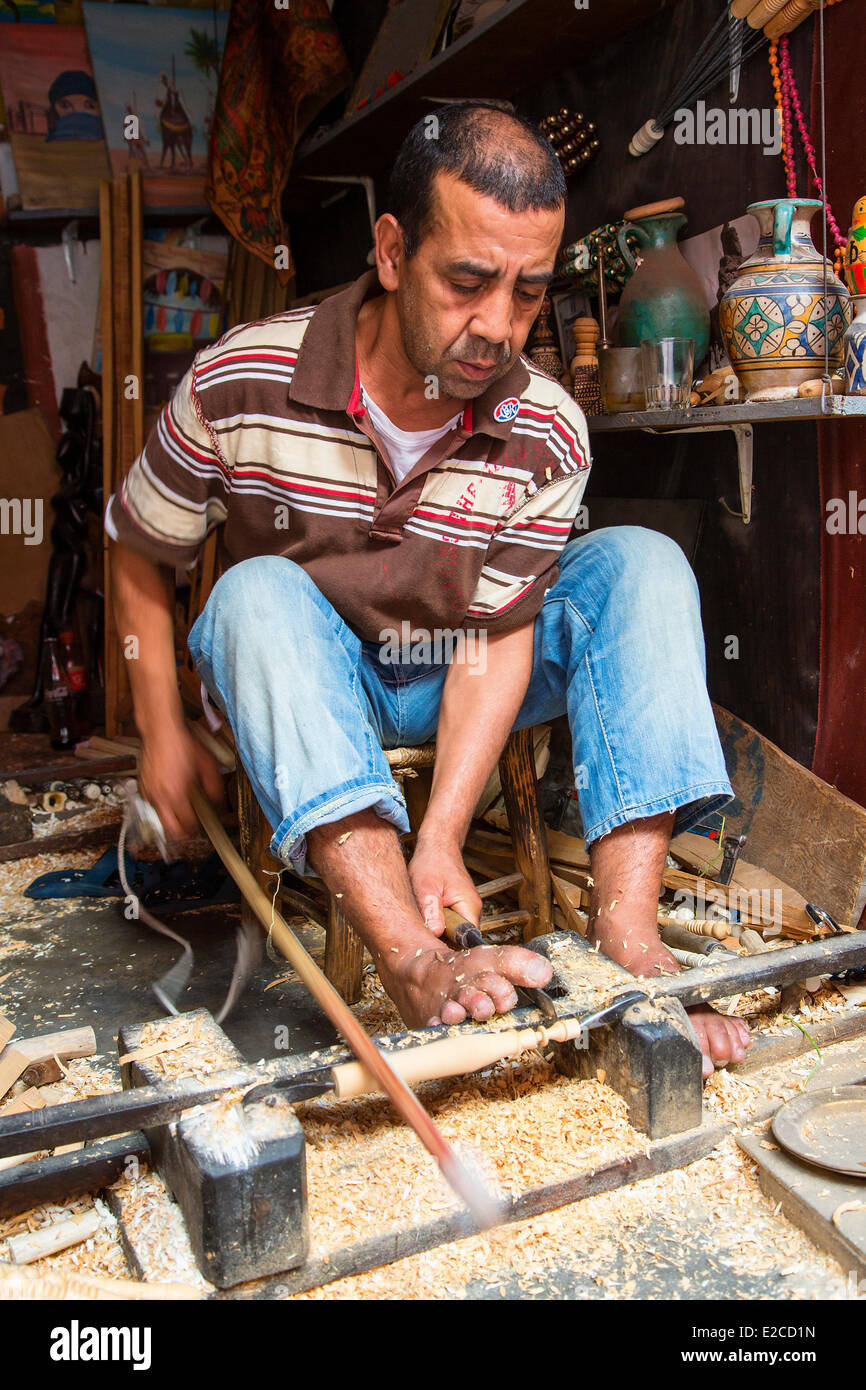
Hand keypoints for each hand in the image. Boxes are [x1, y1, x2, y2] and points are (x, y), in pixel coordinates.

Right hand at [138, 722, 224, 843]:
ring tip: (182, 811)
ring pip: (159, 820)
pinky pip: (152, 806)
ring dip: (171, 820)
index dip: (198, 828)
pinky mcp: (142, 787)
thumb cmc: (183, 745)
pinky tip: (171, 797)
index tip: (204, 823)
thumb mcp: (208, 765)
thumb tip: (218, 804)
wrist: (161, 732)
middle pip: (171, 832)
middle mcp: (160, 797)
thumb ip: (215, 788)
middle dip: (184, 832)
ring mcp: (148, 793)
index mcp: (176, 794)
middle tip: (193, 826)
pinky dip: (162, 806)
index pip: (187, 825)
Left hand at [408, 832, 481, 936]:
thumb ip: (431, 911)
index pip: (465, 940)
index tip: (430, 946)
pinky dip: (438, 922)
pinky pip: (450, 923)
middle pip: (459, 939)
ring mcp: (467, 909)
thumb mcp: (426, 888)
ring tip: (423, 920)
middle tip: (421, 934)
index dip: (448, 946)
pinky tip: (427, 914)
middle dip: (440, 940)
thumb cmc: (432, 863)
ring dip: (438, 930)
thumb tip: (435, 933)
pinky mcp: (459, 907)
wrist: (437, 847)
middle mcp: (472, 910)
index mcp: (469, 907)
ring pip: (453, 932)